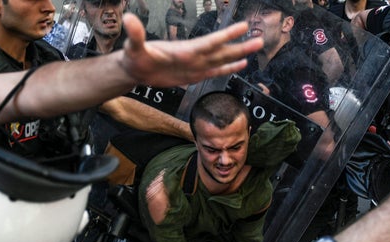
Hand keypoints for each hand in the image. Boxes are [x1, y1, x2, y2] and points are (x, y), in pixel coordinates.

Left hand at [120, 13, 262, 87]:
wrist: (135, 68)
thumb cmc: (134, 57)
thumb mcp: (133, 47)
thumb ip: (135, 34)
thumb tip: (128, 19)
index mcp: (184, 50)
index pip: (209, 42)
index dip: (226, 36)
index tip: (242, 27)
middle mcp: (193, 56)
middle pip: (221, 50)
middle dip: (240, 46)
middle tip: (260, 39)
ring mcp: (194, 65)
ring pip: (221, 59)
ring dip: (238, 54)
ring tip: (256, 47)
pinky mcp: (193, 75)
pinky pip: (214, 71)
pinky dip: (227, 68)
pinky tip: (240, 65)